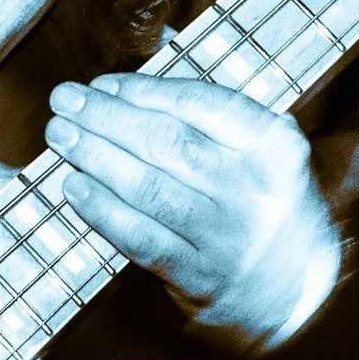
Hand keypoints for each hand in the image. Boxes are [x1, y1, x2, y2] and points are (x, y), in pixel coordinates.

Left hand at [44, 73, 341, 349]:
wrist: (298, 285)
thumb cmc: (264, 199)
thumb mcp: (261, 149)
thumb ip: (207, 112)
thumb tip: (131, 74)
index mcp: (274, 146)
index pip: (200, 104)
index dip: (143, 91)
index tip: (102, 84)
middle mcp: (255, 191)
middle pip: (168, 143)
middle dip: (106, 117)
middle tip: (65, 100)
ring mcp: (229, 238)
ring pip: (150, 189)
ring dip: (95, 157)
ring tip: (60, 135)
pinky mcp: (202, 278)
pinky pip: (143, 239)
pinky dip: (103, 211)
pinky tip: (73, 187)